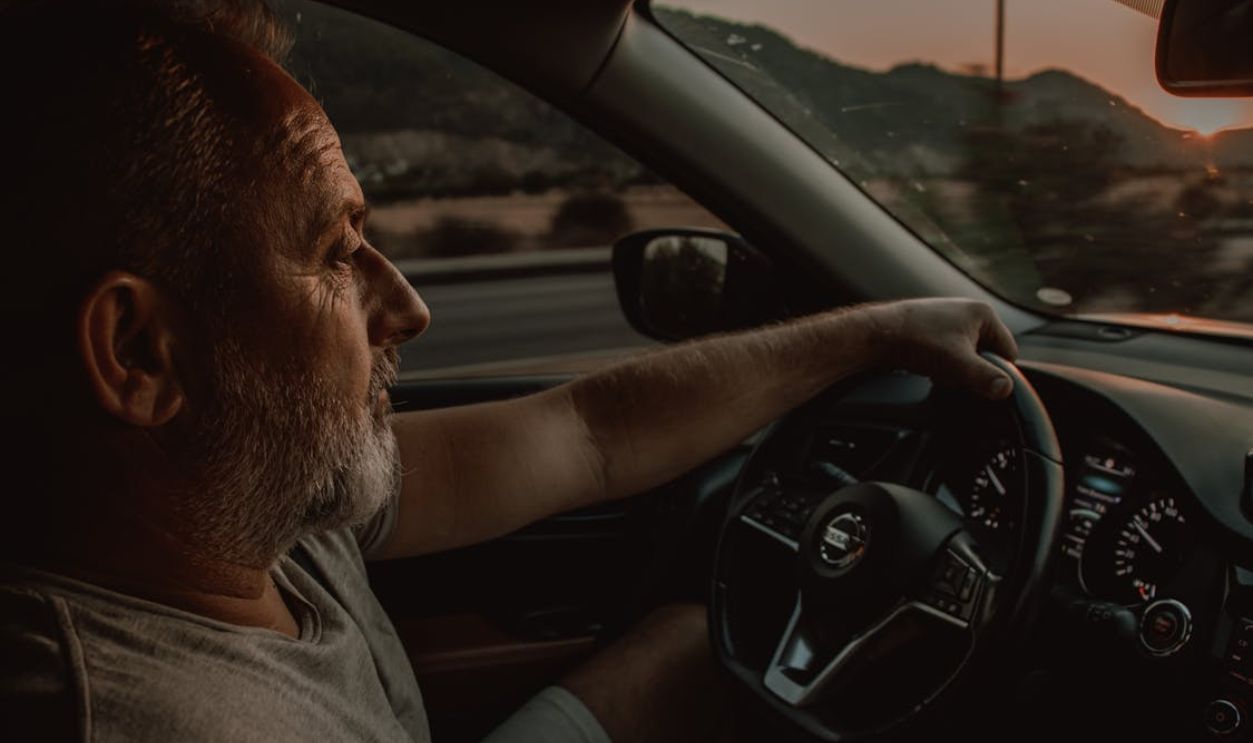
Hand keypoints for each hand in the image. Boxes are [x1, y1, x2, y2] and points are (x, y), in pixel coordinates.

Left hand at [868, 299, 1019, 399]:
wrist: (877, 335)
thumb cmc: (916, 340)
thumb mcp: (956, 363)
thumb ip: (984, 377)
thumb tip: (1006, 388)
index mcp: (983, 313)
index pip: (1008, 352)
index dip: (996, 372)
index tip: (980, 384)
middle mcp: (969, 311)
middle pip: (986, 355)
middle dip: (972, 371)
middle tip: (953, 377)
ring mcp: (950, 319)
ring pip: (967, 357)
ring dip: (956, 370)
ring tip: (937, 371)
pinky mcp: (934, 329)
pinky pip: (950, 354)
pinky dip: (943, 365)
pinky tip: (929, 369)